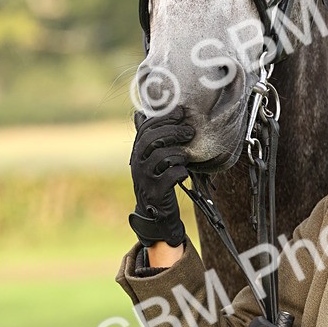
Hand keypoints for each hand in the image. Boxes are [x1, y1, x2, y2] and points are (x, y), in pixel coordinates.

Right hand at [128, 107, 194, 246]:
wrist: (156, 215)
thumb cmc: (159, 181)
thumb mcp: (152, 159)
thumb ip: (151, 139)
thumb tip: (142, 112)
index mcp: (137, 152)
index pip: (146, 127)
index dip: (164, 117)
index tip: (181, 111)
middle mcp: (137, 164)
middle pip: (152, 139)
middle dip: (173, 131)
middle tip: (190, 132)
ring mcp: (145, 179)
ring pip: (161, 156)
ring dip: (179, 153)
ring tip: (186, 157)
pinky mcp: (155, 193)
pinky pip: (170, 176)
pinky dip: (180, 172)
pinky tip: (184, 173)